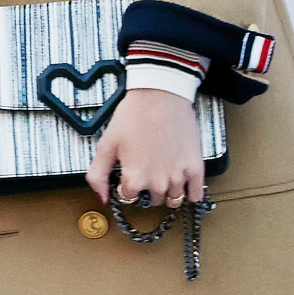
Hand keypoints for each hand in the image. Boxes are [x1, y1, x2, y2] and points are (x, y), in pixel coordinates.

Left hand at [85, 88, 205, 208]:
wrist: (161, 94)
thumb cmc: (134, 115)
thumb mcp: (106, 144)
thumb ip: (98, 175)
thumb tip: (101, 198)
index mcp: (134, 179)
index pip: (128, 197)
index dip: (127, 186)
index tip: (131, 175)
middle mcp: (157, 183)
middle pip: (153, 200)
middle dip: (149, 189)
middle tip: (149, 171)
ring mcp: (178, 177)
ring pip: (174, 200)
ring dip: (169, 194)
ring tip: (166, 178)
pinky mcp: (195, 167)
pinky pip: (196, 194)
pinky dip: (191, 194)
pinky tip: (186, 185)